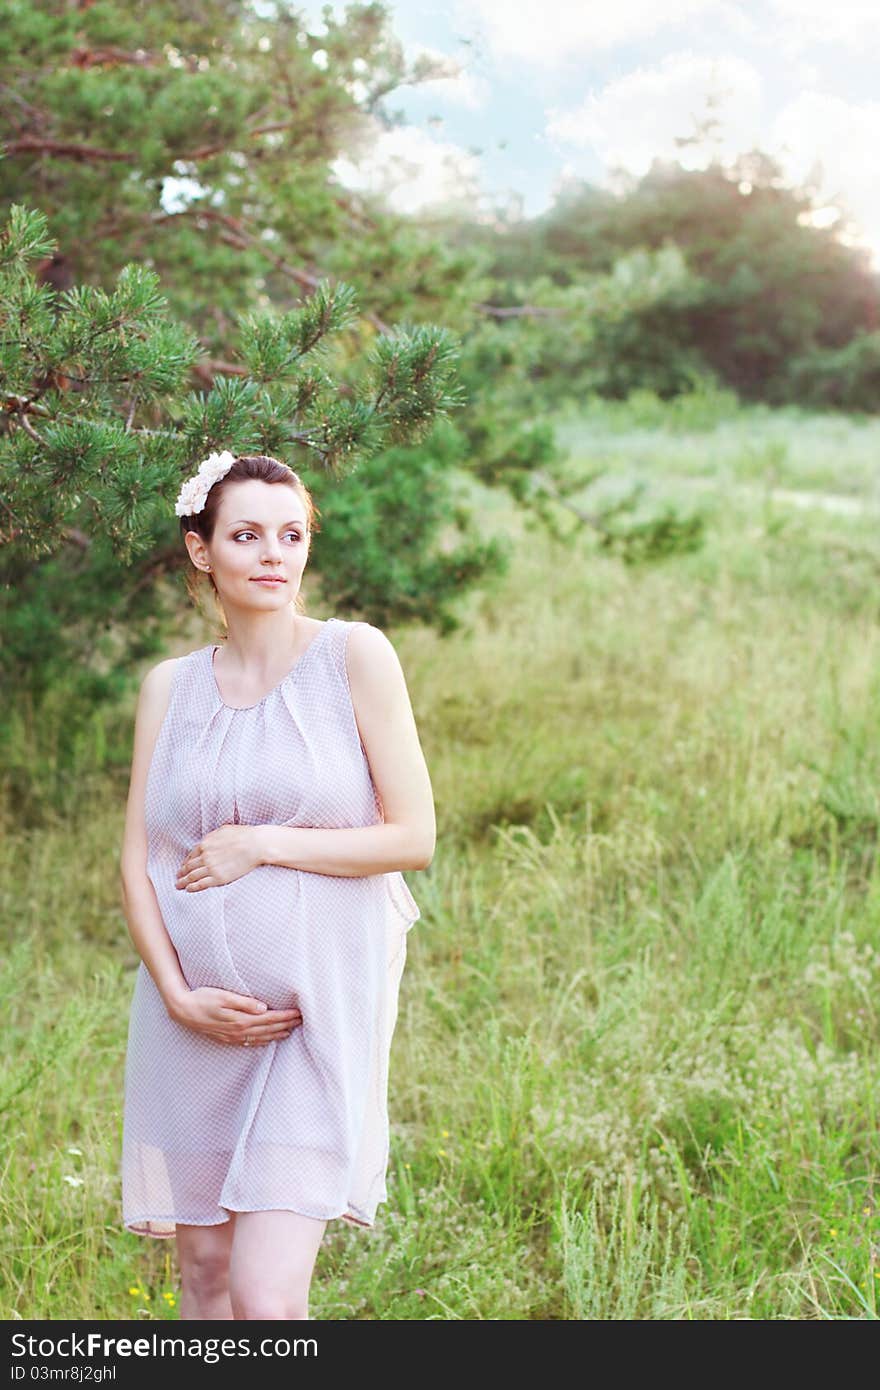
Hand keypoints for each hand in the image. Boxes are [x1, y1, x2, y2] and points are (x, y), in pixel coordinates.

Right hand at [168, 986, 301, 1047]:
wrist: (183, 1011)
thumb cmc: (203, 998)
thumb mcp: (223, 996)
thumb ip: (244, 1003)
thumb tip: (264, 1008)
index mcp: (241, 1019)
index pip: (270, 1018)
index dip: (285, 1016)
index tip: (299, 1013)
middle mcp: (239, 1031)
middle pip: (268, 1029)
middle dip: (286, 1025)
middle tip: (302, 1021)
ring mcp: (233, 1037)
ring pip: (261, 1038)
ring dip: (277, 1034)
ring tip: (290, 1031)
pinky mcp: (227, 1039)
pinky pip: (250, 1043)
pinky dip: (262, 1042)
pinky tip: (267, 1040)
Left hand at [176, 823, 260, 890]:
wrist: (255, 845)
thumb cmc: (243, 835)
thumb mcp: (223, 830)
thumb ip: (212, 836)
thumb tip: (207, 841)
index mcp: (205, 844)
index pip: (191, 856)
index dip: (185, 863)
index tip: (183, 867)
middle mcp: (205, 856)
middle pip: (189, 867)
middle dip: (181, 873)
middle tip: (177, 877)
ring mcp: (211, 868)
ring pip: (192, 877)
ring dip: (183, 882)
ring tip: (179, 886)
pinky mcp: (219, 878)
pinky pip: (201, 884)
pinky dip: (193, 887)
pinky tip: (188, 889)